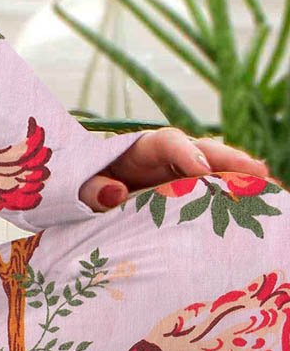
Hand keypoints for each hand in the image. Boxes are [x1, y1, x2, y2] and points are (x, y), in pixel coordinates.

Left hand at [78, 125, 270, 211]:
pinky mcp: (195, 194)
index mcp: (140, 150)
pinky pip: (221, 192)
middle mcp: (169, 157)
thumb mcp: (80, 186)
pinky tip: (268, 208)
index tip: (201, 170)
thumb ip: (91, 188)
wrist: (92, 196)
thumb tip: (114, 192)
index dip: (185, 153)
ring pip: (220, 171)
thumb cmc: (87, 188)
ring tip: (274, 191)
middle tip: (257, 174)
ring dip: (246, 180)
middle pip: (204, 150)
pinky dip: (243, 198)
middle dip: (230, 160)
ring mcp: (186, 175)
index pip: (166, 142)